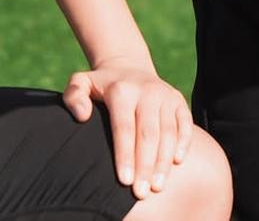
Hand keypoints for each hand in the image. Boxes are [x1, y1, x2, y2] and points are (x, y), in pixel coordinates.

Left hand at [62, 59, 192, 198]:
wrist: (128, 66)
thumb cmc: (101, 86)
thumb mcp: (81, 82)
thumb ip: (74, 95)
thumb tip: (82, 116)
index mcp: (121, 90)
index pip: (124, 128)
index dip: (125, 155)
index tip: (124, 181)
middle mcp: (146, 91)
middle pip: (148, 134)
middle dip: (145, 166)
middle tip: (141, 193)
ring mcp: (165, 94)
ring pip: (168, 132)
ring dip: (163, 161)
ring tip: (157, 186)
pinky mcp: (178, 99)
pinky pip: (185, 123)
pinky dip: (184, 142)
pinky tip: (177, 162)